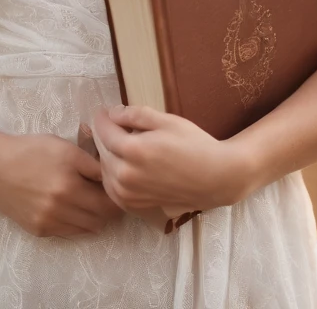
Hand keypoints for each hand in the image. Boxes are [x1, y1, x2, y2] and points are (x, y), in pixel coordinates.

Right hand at [0, 124, 126, 238]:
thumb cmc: (31, 151)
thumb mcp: (64, 148)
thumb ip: (91, 163)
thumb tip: (113, 175)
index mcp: (70, 183)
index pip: (108, 200)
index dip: (118, 195)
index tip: (121, 188)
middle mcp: (62, 207)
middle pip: (101, 218)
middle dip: (110, 210)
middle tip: (113, 199)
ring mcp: (50, 221)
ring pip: (87, 229)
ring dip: (96, 219)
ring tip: (95, 205)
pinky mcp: (40, 230)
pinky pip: (69, 233)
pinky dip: (77, 224)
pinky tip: (75, 210)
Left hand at [90, 104, 246, 217]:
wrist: (214, 178)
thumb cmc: (193, 145)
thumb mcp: (166, 121)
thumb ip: (136, 114)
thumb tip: (113, 113)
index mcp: (133, 151)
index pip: (104, 131)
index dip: (102, 118)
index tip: (103, 111)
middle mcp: (126, 176)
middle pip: (102, 150)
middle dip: (104, 135)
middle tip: (111, 124)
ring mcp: (129, 194)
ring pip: (104, 170)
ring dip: (107, 155)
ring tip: (118, 144)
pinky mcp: (134, 206)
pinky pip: (112, 188)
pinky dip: (112, 175)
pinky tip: (123, 165)